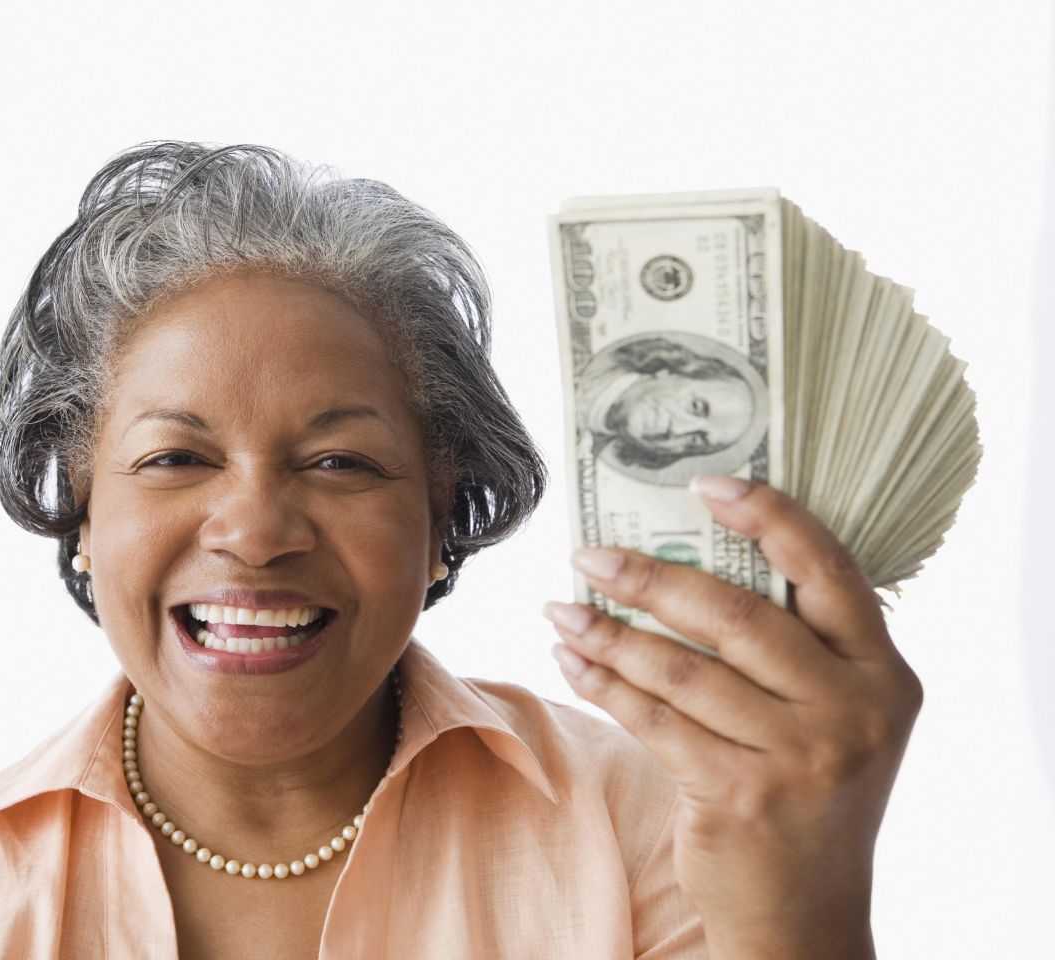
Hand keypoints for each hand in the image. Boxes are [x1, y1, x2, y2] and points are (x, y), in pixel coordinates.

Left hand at [541, 476, 922, 958]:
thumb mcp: (833, 716)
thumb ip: (792, 648)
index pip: (829, 569)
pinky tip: (572, 659)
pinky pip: (653, 719)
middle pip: (737, 614)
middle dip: (650, 578)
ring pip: (682, 668)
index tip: (703, 483)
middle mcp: (852, 710)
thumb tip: (683, 560)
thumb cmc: (805, 792)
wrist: (807, 910)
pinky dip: (604, 682)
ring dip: (610, 632)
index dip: (768, 516)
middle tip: (589, 555)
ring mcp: (800, 755)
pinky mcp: (740, 794)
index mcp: (883, 673)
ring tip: (561, 609)